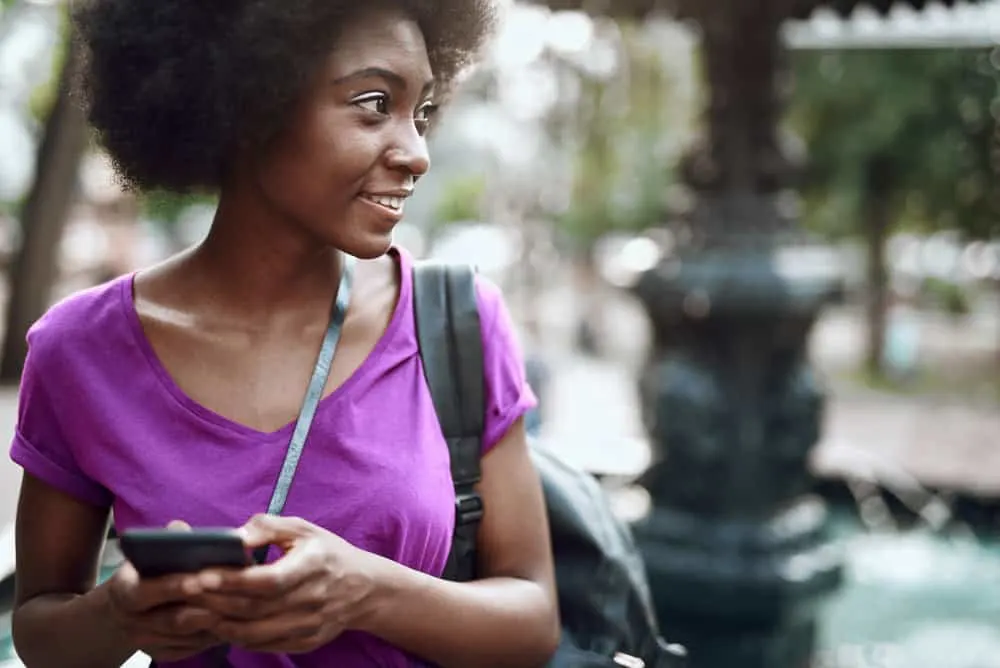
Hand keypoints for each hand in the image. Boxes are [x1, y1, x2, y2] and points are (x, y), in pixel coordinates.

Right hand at [107, 521, 221, 662]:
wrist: (128, 609)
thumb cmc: (148, 572)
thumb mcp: (150, 553)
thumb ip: (166, 540)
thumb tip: (182, 530)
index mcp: (124, 591)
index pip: (145, 592)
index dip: (173, 587)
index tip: (200, 580)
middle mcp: (132, 621)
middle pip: (172, 619)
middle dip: (204, 607)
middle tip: (234, 595)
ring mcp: (147, 642)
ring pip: (187, 636)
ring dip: (215, 623)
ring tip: (242, 607)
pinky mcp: (164, 654)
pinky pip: (193, 648)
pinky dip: (213, 635)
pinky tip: (234, 621)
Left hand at [186, 514, 379, 653]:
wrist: (365, 589)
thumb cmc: (328, 553)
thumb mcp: (304, 529)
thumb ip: (268, 527)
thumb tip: (234, 536)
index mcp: (314, 566)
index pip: (268, 580)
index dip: (233, 580)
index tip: (200, 575)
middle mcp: (312, 600)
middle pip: (254, 608)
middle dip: (214, 600)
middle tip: (181, 591)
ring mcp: (308, 626)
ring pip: (253, 632)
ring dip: (219, 623)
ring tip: (190, 610)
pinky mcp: (303, 643)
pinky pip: (261, 644)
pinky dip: (235, 636)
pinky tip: (216, 624)